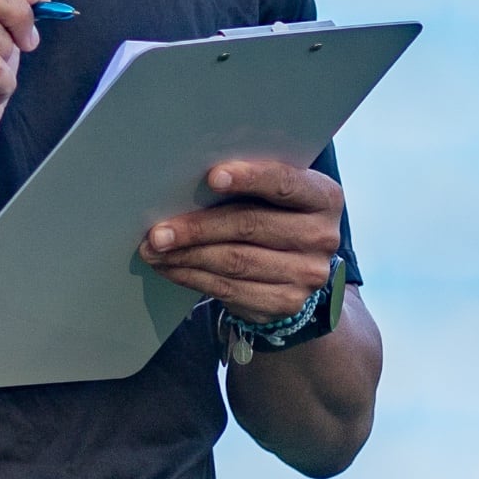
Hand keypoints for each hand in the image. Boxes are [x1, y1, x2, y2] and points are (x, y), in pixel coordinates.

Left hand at [145, 158, 343, 324]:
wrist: (298, 270)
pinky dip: (192, 277)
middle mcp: (322, 236)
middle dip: (198, 227)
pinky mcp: (285, 302)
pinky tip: (170, 267)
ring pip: (235, 261)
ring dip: (186, 256)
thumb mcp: (275, 195)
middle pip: (250, 226)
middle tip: (158, 231)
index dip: (249, 178)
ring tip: (154, 250)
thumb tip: (187, 177)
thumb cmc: (275, 216)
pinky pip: (229, 289)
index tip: (212, 177)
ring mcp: (307, 274)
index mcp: (324, 197)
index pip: (285, 184)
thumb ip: (250, 184)